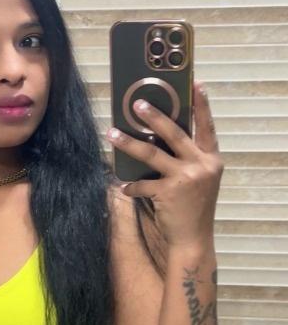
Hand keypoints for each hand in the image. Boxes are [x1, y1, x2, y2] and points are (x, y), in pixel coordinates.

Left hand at [106, 81, 223, 247]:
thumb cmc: (194, 207)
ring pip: (151, 154)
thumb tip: (160, 137)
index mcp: (212, 159)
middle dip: (154, 116)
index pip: (207, 126)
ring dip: (129, 143)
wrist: (193, 240)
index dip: (202, 105)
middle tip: (137, 104)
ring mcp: (186, 178)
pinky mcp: (168, 192)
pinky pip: (143, 183)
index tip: (196, 84)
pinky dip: (132, 185)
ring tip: (111, 133)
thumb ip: (189, 158)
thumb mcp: (201, 179)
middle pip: (175, 133)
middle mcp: (202, 165)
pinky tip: (123, 186)